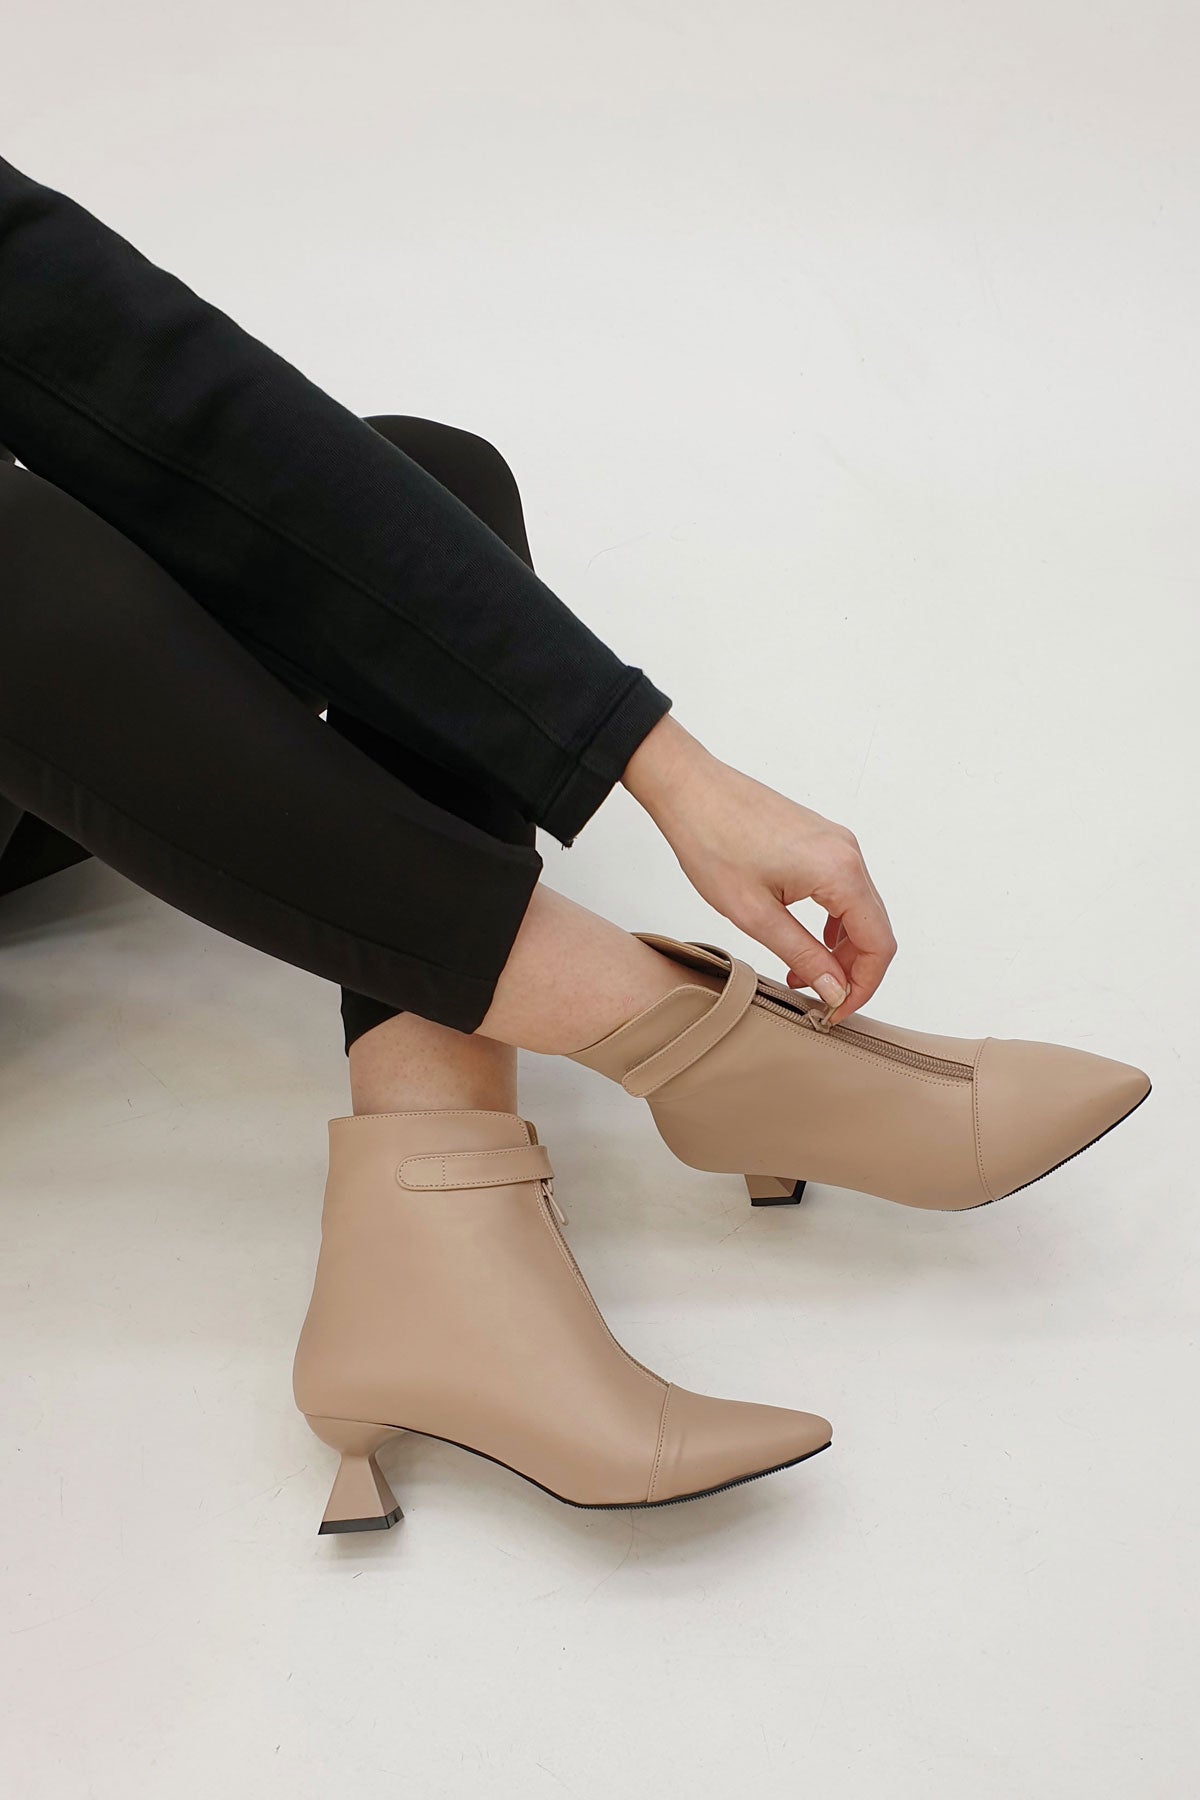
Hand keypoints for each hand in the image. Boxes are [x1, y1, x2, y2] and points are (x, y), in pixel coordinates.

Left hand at [621, 714, 895, 1022]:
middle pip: (874, 928)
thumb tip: (834, 990)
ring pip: (859, 910)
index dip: (864, 986)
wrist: (690, 789)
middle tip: (819, 1000)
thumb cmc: (712, 841)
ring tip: (803, 973)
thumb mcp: (755, 914)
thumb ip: (802, 955)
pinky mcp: (821, 840)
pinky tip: (803, 940)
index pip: (879, 944)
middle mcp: (848, 853)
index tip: (836, 1011)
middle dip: (852, 971)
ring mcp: (836, 843)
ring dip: (840, 949)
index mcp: (839, 871)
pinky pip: (843, 889)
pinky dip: (831, 922)